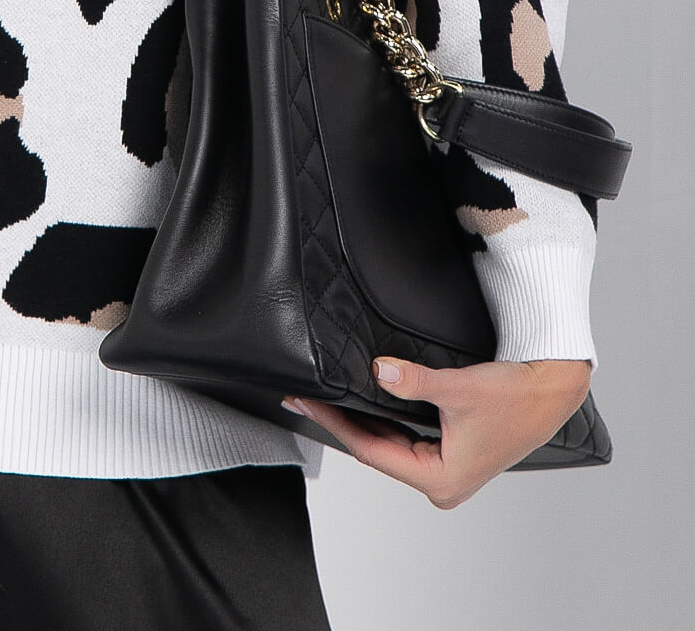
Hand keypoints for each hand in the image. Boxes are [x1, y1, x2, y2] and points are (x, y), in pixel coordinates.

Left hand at [283, 355, 591, 507]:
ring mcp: (444, 470)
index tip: (308, 404)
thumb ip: (416, 382)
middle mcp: (440, 482)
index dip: (337, 425)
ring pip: (388, 446)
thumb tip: (380, 371)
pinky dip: (381, 422)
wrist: (551, 390)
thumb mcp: (460, 389)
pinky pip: (403, 439)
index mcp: (441, 479)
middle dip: (340, 425)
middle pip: (376, 451)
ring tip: (323, 403)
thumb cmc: (516, 397)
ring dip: (358, 424)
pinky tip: (361, 407)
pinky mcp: (448, 454)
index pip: (373, 451)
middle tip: (303, 401)